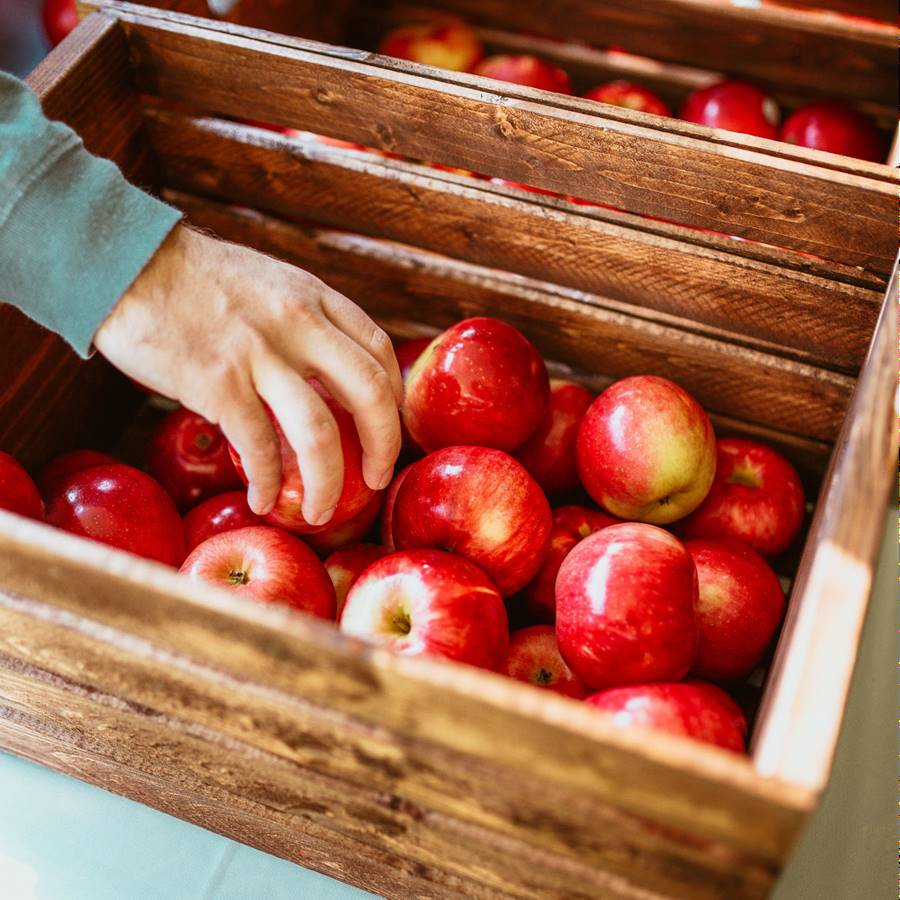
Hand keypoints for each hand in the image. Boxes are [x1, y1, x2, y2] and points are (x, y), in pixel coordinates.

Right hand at [95, 224, 402, 522]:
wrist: (126, 261)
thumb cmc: (197, 279)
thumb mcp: (271, 284)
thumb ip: (305, 322)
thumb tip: (327, 375)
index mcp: (315, 299)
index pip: (380, 353)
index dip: (393, 400)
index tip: (386, 428)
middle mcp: (298, 324)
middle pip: (370, 395)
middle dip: (384, 448)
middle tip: (376, 479)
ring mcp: (259, 354)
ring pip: (319, 434)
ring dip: (327, 485)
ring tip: (320, 514)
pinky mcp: (217, 383)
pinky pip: (258, 448)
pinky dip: (267, 483)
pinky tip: (262, 500)